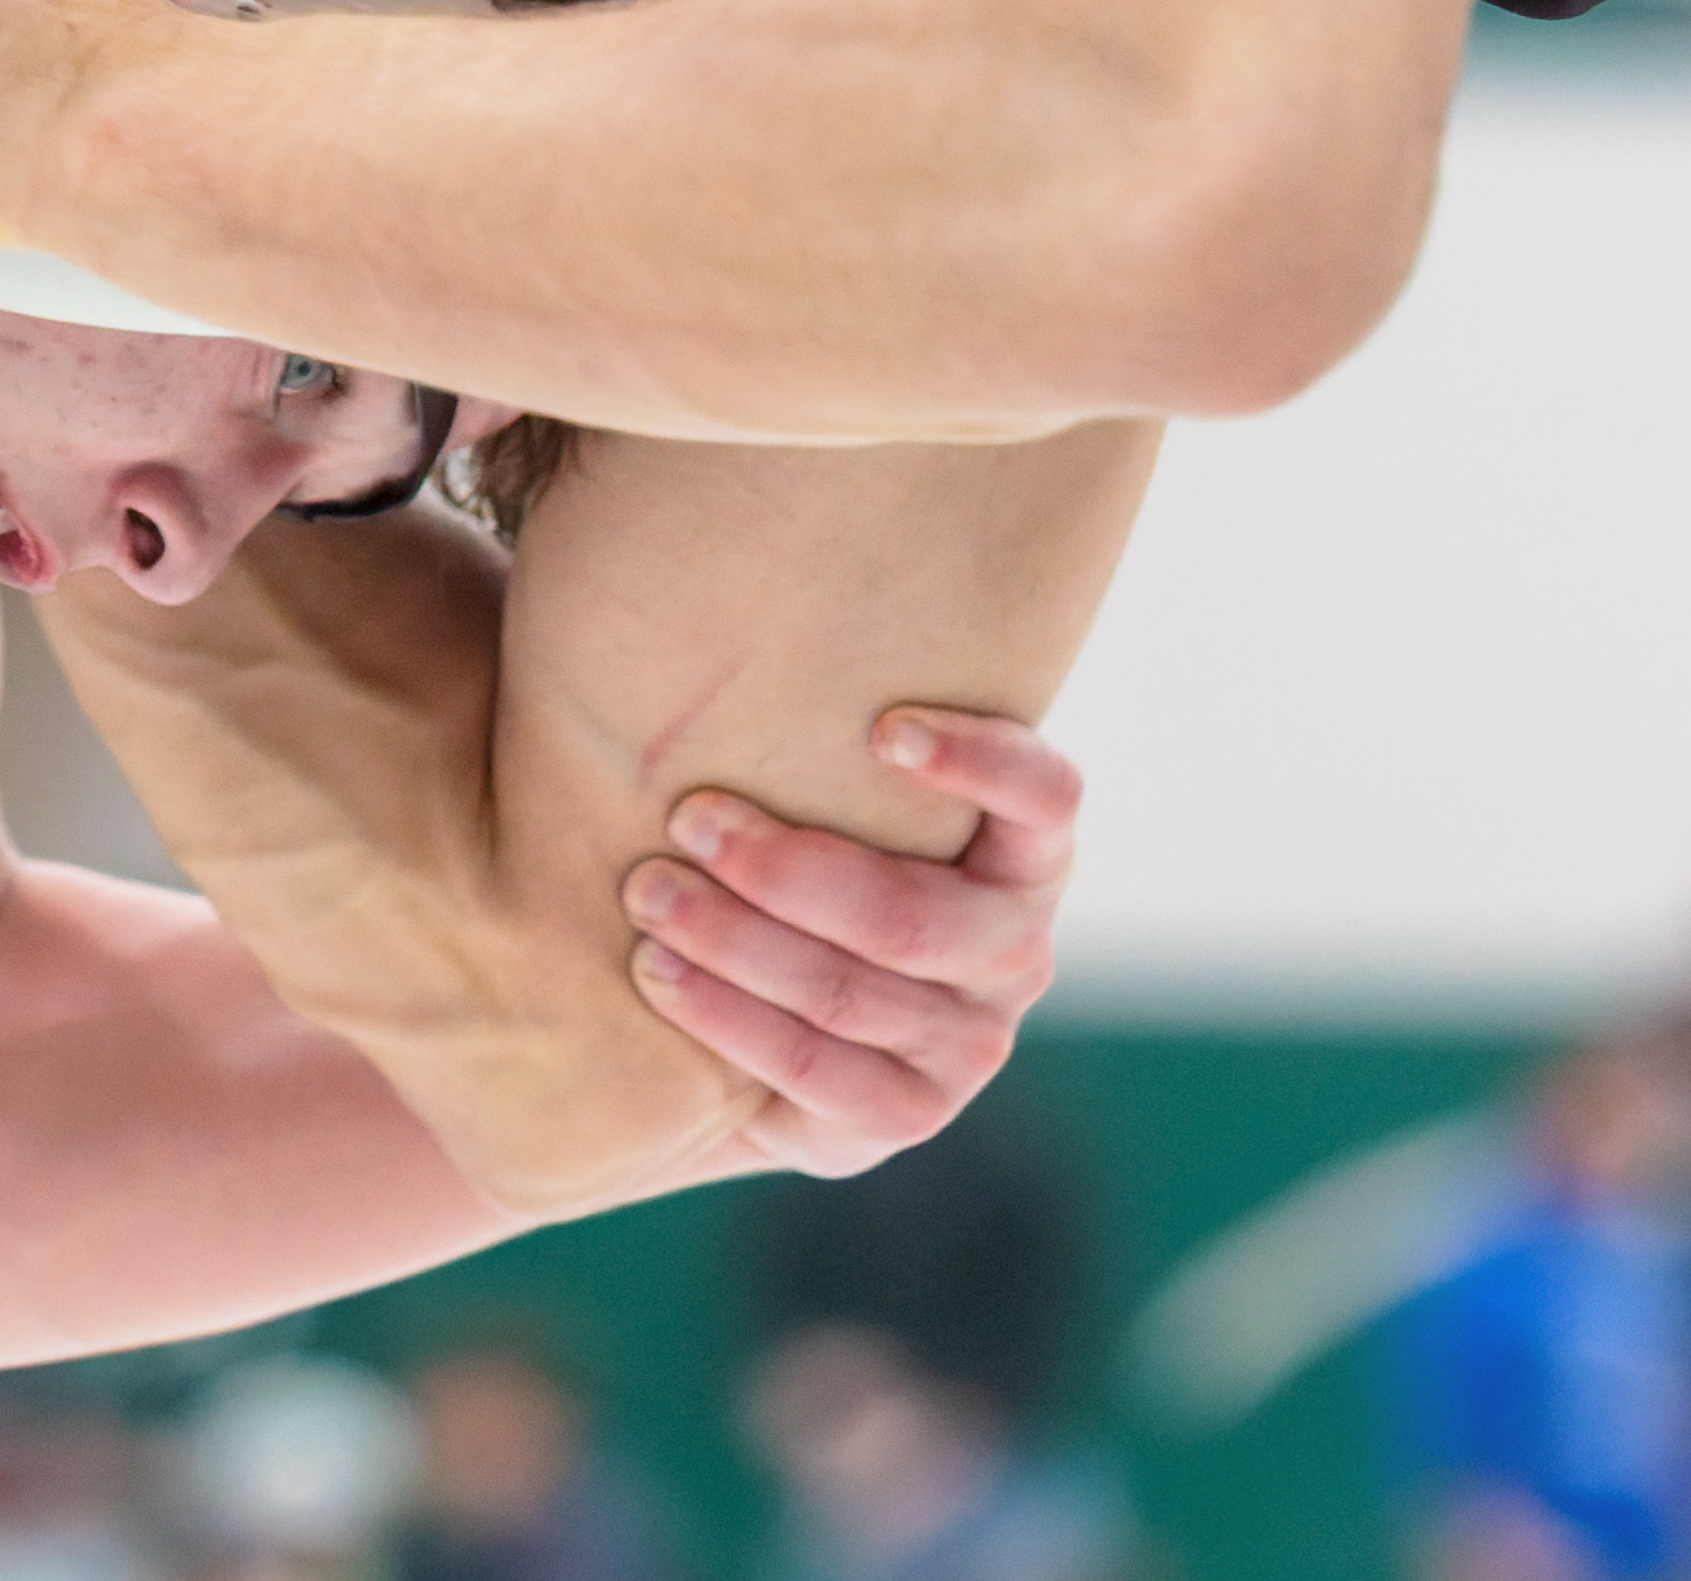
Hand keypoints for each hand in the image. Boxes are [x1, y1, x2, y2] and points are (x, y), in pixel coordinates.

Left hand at [623, 706, 1073, 1176]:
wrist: (740, 1005)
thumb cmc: (782, 838)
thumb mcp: (819, 779)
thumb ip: (809, 713)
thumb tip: (715, 574)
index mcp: (1023, 852)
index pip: (1046, 799)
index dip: (980, 764)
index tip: (881, 727)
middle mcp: (1015, 950)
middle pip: (914, 915)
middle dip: (788, 865)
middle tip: (686, 815)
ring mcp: (968, 1045)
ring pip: (851, 993)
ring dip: (737, 940)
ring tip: (644, 892)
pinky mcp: (903, 1117)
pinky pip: (816, 1073)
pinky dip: (727, 1019)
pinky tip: (655, 974)